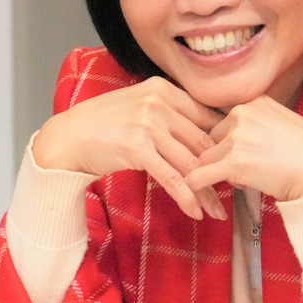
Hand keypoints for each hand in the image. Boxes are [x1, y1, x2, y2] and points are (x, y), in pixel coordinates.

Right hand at [30, 76, 226, 219]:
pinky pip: (171, 177)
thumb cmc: (103, 124)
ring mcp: (149, 124)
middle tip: (234, 192)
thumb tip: (203, 135)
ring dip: (207, 191)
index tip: (234, 163)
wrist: (68, 137)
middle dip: (221, 171)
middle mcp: (159, 103)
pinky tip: (195, 212)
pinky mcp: (138, 148)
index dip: (224, 144)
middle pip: (202, 142)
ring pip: (190, 163)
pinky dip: (186, 197)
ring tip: (218, 211)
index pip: (206, 117)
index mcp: (164, 89)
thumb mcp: (139, 106)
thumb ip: (169, 113)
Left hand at [183, 96, 302, 201]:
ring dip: (218, 173)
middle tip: (245, 172)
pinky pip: (199, 176)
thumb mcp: (285, 124)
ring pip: (206, 159)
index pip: (226, 122)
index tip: (242, 156)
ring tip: (243, 183)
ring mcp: (237, 138)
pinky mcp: (233, 163)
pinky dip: (195, 186)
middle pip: (213, 139)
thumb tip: (244, 141)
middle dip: (222, 157)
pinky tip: (198, 195)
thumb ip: (261, 125)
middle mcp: (242, 114)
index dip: (230, 142)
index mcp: (255, 102)